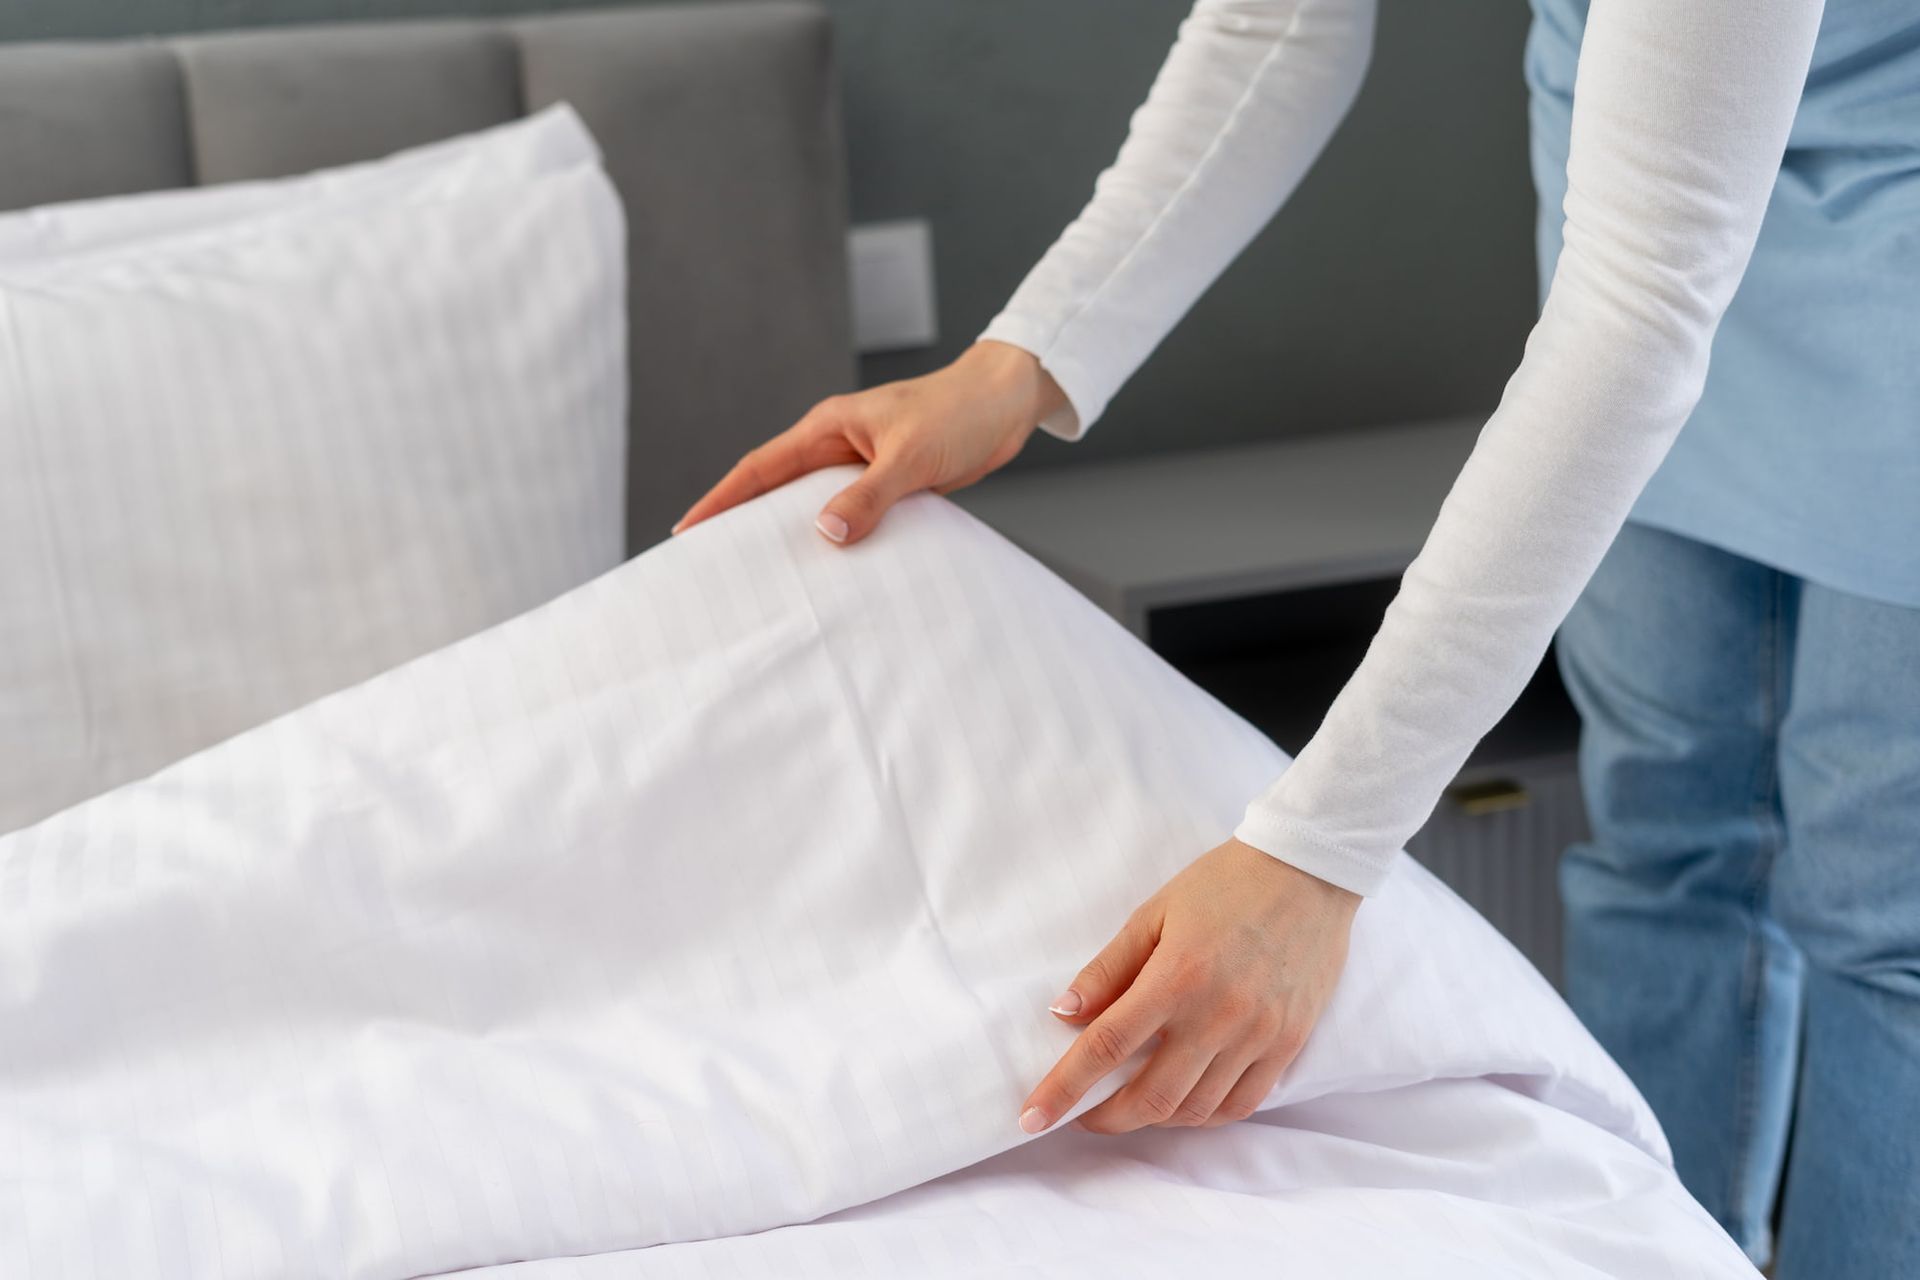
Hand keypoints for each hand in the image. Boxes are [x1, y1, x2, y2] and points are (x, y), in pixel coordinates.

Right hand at [673, 340, 1067, 544]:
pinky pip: (850, 516)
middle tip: (713, 565)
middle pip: (776, 490)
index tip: (686, 531)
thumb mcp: (911, 456)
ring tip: (765, 578)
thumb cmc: (960, 413)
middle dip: (743, 523)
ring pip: (812, 506)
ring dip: (792, 536)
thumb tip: (825, 532)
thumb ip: (869, 494)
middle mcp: (837, 446)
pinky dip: (838, 540)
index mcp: (828, 427)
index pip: (760, 468)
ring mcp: (861, 465)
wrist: (1007, 403)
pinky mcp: (888, 483)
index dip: (721, 500)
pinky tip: (833, 570)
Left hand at [1018, 839, 1358, 1135]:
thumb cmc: (1223, 885)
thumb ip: (1107, 968)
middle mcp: (1218, 1015)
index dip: (1064, 1089)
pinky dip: (1204, 1115)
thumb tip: (1063, 1014)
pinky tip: (1183, 1103)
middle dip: (1105, 1119)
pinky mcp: (1288, 1043)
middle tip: (1082, 1115)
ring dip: (1153, 1119)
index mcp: (1176, 977)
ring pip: (1195, 1109)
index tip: (1031, 1118)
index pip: (1106, 1048)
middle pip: (1150, 1096)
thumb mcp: (1153, 913)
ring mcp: (1258, 1035)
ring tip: (1129, 1105)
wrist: (1307, 872)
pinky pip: (1242, 1104)